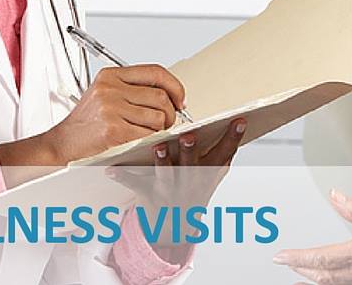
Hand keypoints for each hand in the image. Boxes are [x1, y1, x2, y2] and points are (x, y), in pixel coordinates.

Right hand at [0, 64, 186, 175]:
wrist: (60, 145)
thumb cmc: (85, 124)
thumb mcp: (105, 94)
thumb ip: (133, 90)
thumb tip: (170, 94)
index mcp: (111, 76)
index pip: (155, 72)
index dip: (174, 85)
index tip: (180, 98)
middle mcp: (110, 88)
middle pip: (160, 96)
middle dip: (171, 113)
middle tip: (167, 122)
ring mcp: (111, 108)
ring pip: (158, 117)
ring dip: (160, 129)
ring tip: (149, 133)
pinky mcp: (112, 130)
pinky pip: (147, 134)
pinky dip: (150, 140)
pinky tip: (140, 142)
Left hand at [107, 118, 246, 264]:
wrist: (173, 230)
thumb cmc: (191, 194)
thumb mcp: (211, 176)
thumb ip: (221, 153)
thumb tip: (237, 124)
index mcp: (207, 174)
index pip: (224, 153)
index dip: (232, 137)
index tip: (239, 120)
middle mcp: (190, 181)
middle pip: (192, 163)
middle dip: (190, 150)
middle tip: (189, 136)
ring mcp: (169, 190)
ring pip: (166, 174)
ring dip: (162, 161)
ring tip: (158, 148)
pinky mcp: (149, 195)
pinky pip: (135, 185)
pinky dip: (123, 177)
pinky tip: (112, 169)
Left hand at [273, 189, 351, 283]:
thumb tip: (336, 199)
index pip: (326, 259)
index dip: (300, 259)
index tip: (283, 257)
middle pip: (332, 279)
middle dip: (307, 273)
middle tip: (289, 266)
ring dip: (324, 281)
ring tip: (307, 275)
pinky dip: (347, 283)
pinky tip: (342, 279)